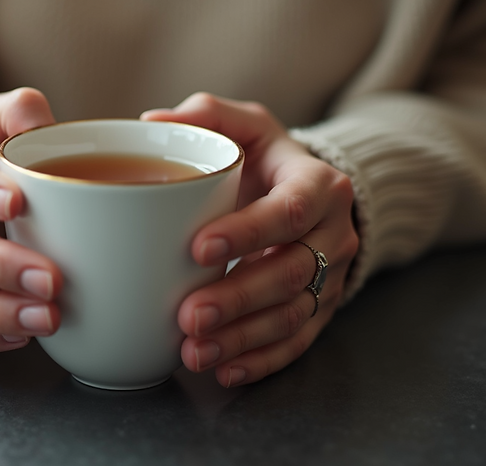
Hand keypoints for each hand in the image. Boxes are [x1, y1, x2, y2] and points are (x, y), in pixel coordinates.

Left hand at [142, 93, 357, 386]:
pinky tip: (225, 370)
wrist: (312, 195)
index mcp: (317, 184)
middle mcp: (333, 233)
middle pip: (291, 273)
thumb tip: (152, 122)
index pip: (290, 211)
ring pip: (293, 316)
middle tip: (187, 315)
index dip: (248, 232)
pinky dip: (261, 361)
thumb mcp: (248, 126)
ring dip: (243, 338)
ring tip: (194, 352)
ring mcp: (332, 277)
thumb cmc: (269, 160)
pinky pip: (297, 343)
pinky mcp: (323, 310)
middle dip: (238, 299)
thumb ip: (206, 115)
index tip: (198, 247)